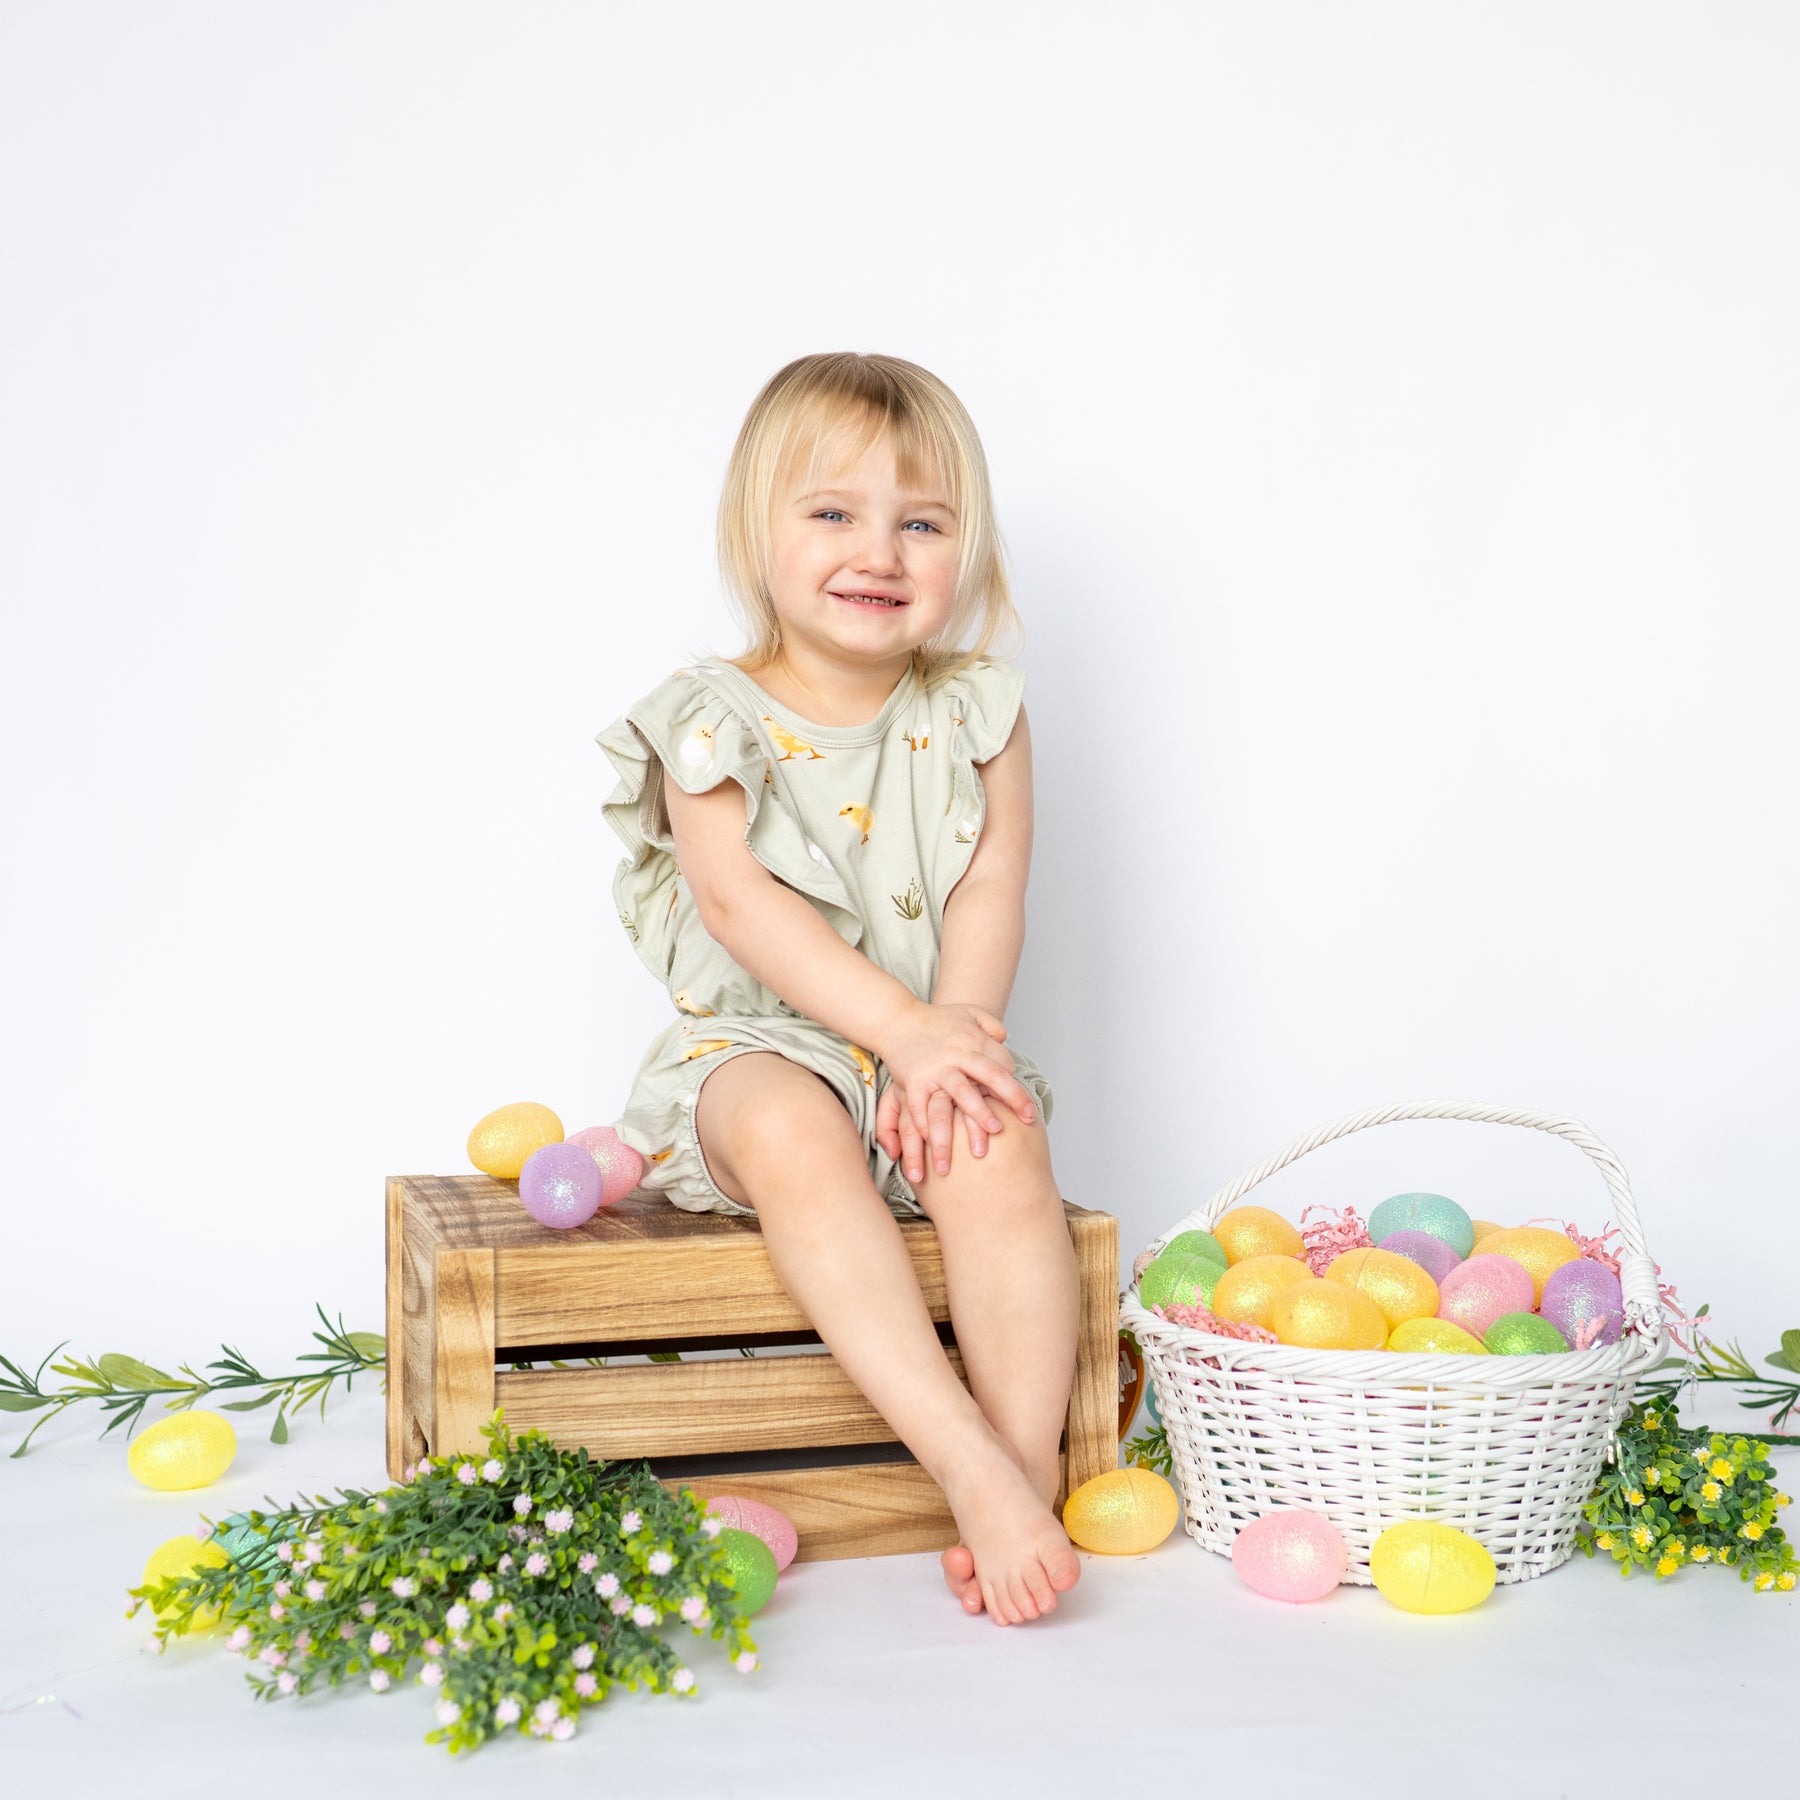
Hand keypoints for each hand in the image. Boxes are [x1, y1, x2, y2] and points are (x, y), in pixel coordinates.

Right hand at [871, 1001, 1038, 1180]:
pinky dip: (929, 1127)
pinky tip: (937, 1146)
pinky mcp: (913, 1082)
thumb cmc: (937, 1021)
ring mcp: (935, 1070)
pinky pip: (922, 1108)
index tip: (1026, 1109)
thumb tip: (1005, 1039)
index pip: (1002, 1064)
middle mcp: (957, 1056)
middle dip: (1009, 1098)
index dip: (1014, 1086)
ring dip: (971, 1121)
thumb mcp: (968, 1012)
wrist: (897, 1019)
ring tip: (981, 1149)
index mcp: (973, 1042)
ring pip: (957, 1097)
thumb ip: (990, 1024)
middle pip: (988, 1077)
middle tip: (1021, 1121)